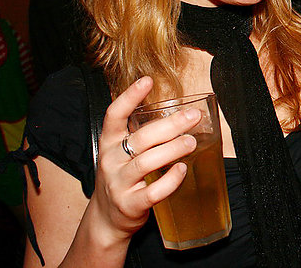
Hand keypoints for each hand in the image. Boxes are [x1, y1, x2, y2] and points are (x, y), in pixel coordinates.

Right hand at [88, 77, 200, 242]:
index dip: (129, 97)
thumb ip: (143, 136)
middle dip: (170, 124)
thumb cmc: (123, 178)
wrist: (107, 219)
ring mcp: (118, 184)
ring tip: (191, 142)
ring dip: (172, 149)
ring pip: (146, 162)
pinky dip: (170, 180)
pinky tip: (182, 169)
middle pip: (140, 138)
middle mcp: (110, 161)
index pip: (114, 115)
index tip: (147, 80)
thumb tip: (179, 113)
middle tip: (193, 116)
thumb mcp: (123, 153)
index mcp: (109, 143)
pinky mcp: (130, 204)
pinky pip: (152, 191)